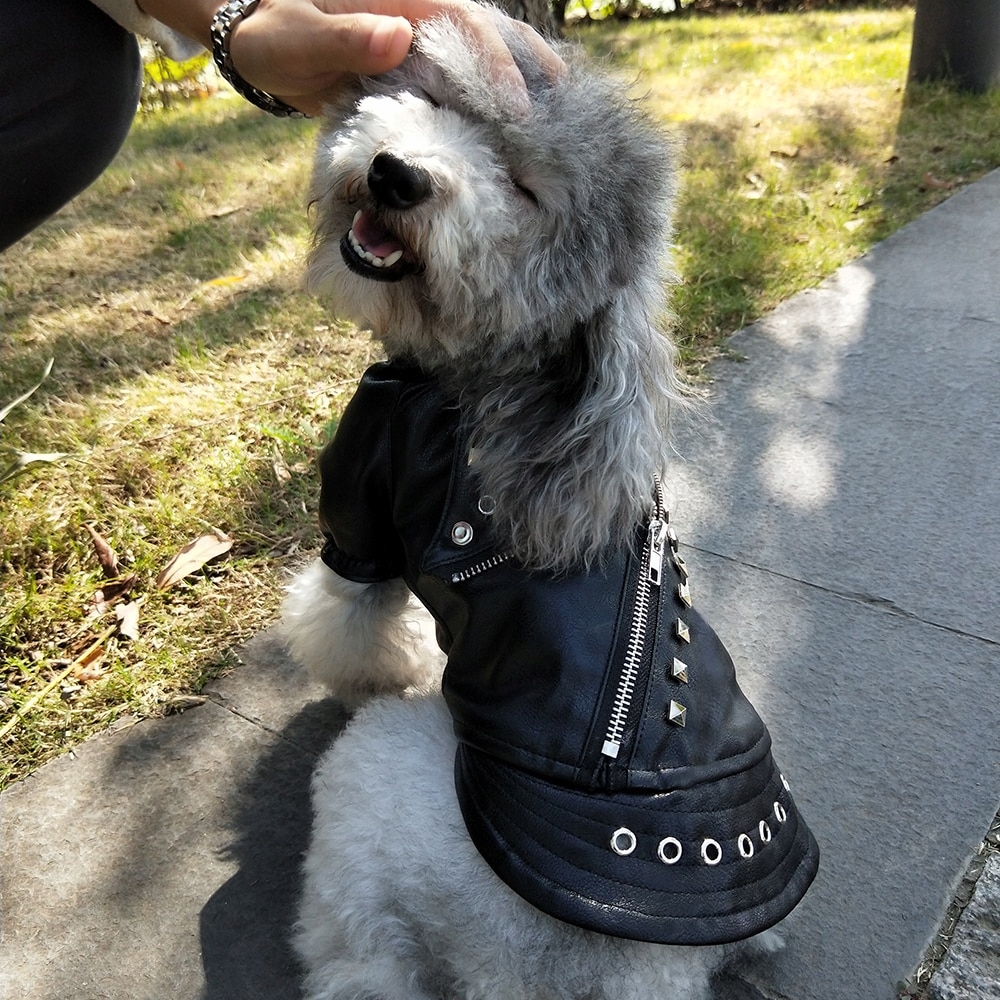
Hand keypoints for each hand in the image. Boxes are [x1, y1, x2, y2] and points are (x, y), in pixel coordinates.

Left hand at [225, 0, 564, 116]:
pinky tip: (510, 124)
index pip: (464, 24)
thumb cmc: (273, 37)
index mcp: (400, 1)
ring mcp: (418, 42)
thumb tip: (399, 35)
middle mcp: (418, 17)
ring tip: (555, 112)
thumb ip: (344, 39)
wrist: (258, 46)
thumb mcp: (299, 39)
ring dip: (517, 77)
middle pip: (488, 31)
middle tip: (565, 102)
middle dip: (528, 62)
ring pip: (481, 52)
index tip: (519, 107)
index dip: (496, 63)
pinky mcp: (414, 68)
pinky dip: (488, 96)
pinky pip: (459, 79)